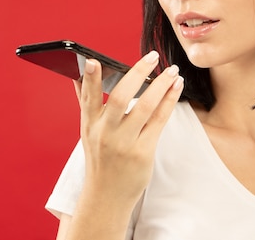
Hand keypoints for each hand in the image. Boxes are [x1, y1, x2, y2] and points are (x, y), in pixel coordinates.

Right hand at [73, 51, 183, 206]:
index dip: (91, 79)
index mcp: (90, 124)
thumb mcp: (87, 131)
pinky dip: (168, 101)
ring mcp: (124, 144)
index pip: (88, 97)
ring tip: (172, 71)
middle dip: (137, 74)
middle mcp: (105, 133)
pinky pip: (158, 121)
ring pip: (144, 108)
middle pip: (120, 98)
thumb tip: (78, 75)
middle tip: (152, 57)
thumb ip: (86, 103)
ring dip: (161, 86)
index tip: (94, 60)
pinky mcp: (142, 153)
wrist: (107, 197)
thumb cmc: (100, 159)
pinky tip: (175, 88)